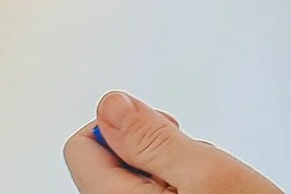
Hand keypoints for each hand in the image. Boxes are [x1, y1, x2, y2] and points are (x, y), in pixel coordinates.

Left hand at [63, 91, 281, 193]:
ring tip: (209, 189)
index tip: (164, 137)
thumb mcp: (206, 170)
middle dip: (156, 152)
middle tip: (194, 169)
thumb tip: (110, 105)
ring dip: (174, 171)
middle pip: (112, 161)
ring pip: (139, 177)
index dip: (125, 128)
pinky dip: (181, 188)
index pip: (82, 146)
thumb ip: (151, 138)